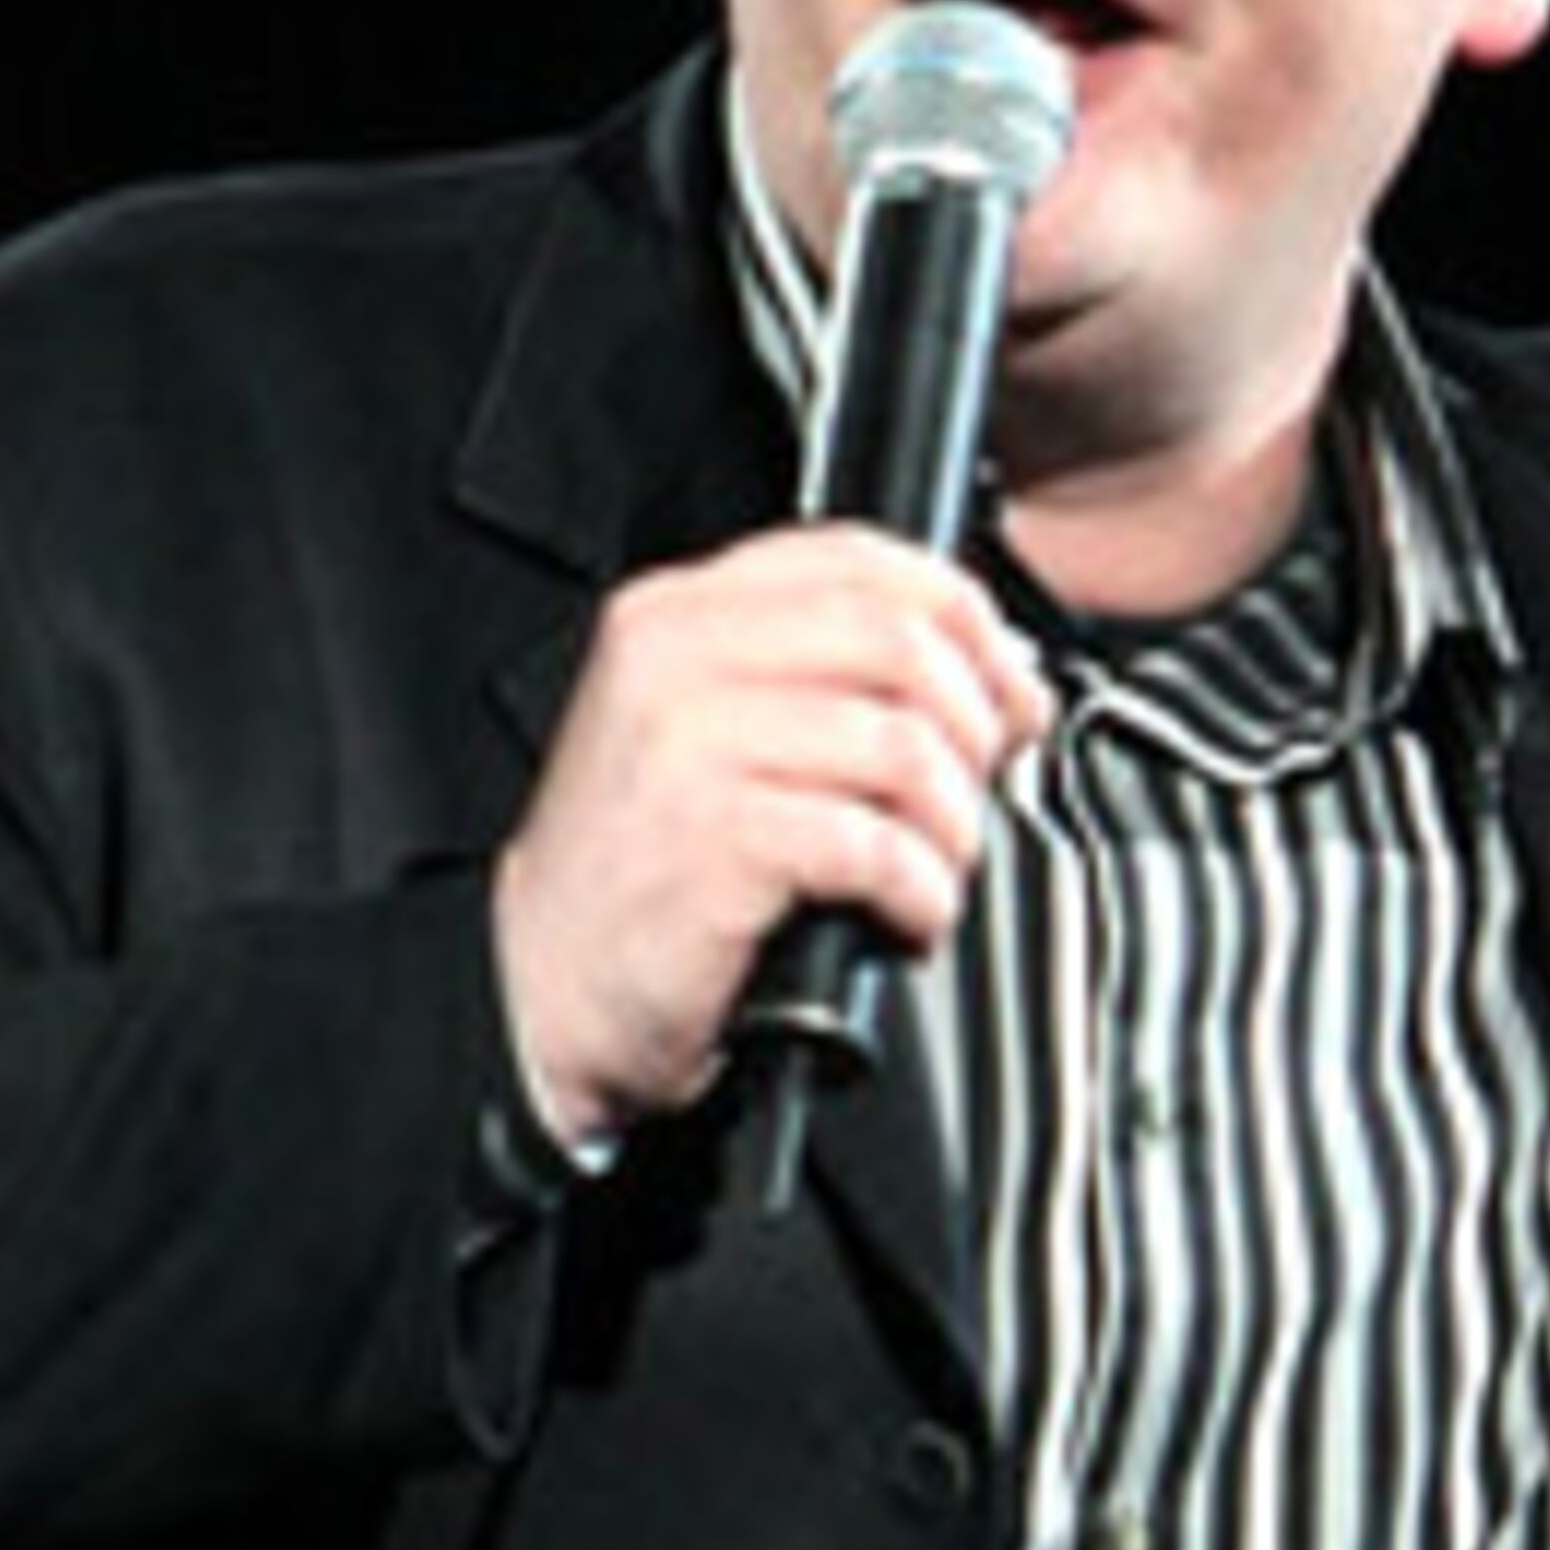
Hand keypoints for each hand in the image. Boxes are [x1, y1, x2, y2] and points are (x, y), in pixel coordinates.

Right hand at [491, 527, 1054, 1148]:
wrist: (542, 988)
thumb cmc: (637, 873)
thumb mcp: (711, 735)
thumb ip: (823, 680)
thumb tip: (988, 666)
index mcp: (678, 615)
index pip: (860, 561)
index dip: (965, 621)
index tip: (1006, 688)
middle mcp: (677, 662)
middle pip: (898, 641)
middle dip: (974, 723)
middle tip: (976, 790)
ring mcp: (688, 746)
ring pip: (899, 743)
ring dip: (952, 822)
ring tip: (935, 867)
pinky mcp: (713, 840)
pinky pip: (873, 842)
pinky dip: (919, 889)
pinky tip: (905, 915)